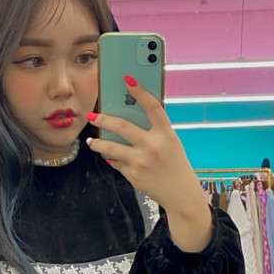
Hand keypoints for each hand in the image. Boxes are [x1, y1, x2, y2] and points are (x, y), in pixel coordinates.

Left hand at [87, 75, 212, 251]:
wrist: (181, 195)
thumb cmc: (175, 165)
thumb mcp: (171, 144)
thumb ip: (154, 131)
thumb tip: (128, 115)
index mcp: (167, 135)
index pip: (152, 107)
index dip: (140, 91)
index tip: (127, 79)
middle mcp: (153, 146)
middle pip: (122, 126)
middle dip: (103, 119)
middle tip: (92, 116)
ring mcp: (141, 162)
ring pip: (111, 147)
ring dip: (98, 143)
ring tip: (92, 141)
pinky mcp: (133, 175)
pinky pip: (116, 163)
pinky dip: (112, 159)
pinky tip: (109, 157)